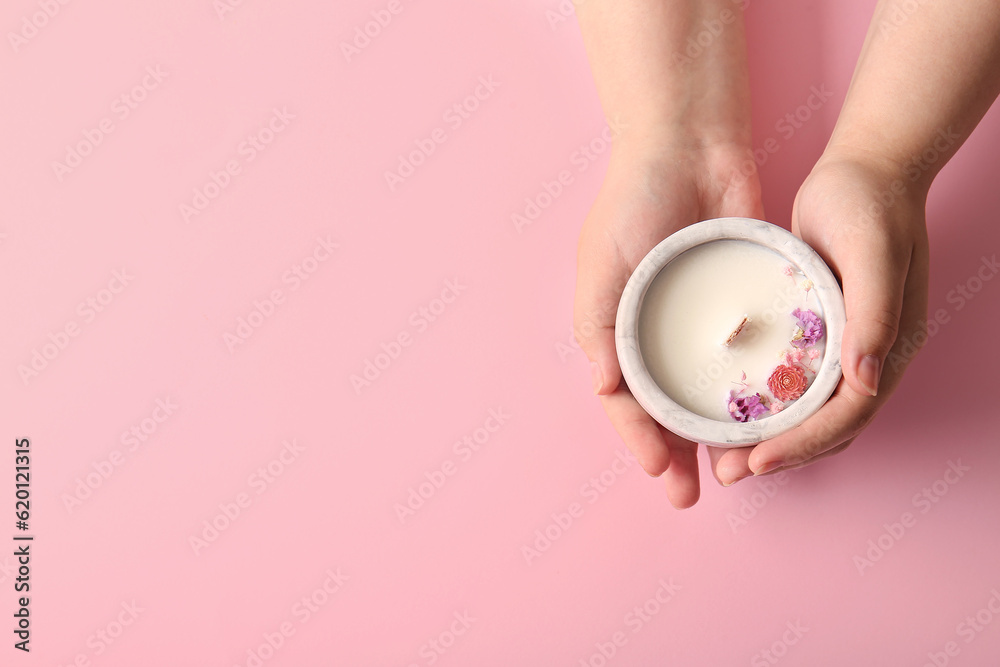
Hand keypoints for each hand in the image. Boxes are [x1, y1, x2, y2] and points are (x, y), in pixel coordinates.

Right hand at [575, 143, 763, 507]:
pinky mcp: (741, 304)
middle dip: (674, 455)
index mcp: (617, 328)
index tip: (661, 471)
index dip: (639, 438)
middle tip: (691, 496)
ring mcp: (700, 322)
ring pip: (707, 392)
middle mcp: (657, 333)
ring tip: (731, 472)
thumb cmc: (632, 199)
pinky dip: (753, 390)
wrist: (689, 143)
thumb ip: (597, 323)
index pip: (624, 398)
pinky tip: (767, 418)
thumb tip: (603, 386)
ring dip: (714, 436)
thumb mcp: (602, 259)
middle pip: (664, 408)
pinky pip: (747, 355)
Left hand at [711, 150, 930, 483]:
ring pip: (809, 412)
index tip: (756, 460)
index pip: (846, 417)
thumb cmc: (870, 205)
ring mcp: (845, 345)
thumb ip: (875, 315)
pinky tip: (732, 408)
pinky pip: (795, 382)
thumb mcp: (873, 253)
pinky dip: (768, 404)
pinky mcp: (820, 330)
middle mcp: (868, 356)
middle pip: (826, 427)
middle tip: (728, 472)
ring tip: (724, 454)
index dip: (803, 444)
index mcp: (888, 347)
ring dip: (771, 437)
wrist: (867, 169)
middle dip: (780, 454)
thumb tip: (865, 384)